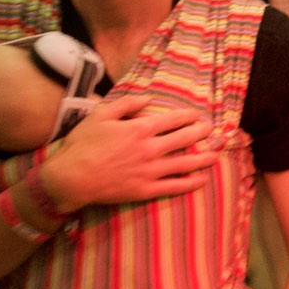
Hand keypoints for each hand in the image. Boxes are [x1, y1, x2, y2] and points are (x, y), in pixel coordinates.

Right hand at [37, 96, 216, 212]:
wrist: (70, 177)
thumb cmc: (82, 144)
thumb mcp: (100, 115)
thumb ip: (127, 103)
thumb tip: (148, 98)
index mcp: (140, 129)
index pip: (173, 120)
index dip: (189, 116)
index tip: (198, 115)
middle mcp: (149, 149)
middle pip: (184, 138)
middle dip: (202, 132)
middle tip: (212, 129)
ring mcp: (149, 171)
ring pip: (185, 163)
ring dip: (204, 157)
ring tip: (217, 153)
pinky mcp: (145, 190)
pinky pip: (174, 187)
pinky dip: (191, 183)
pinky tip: (202, 180)